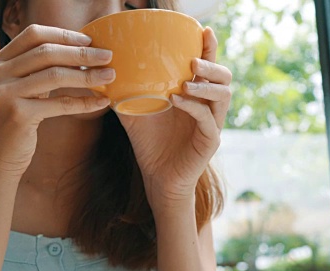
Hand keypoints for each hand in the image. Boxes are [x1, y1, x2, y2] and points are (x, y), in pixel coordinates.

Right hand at [0, 25, 114, 177]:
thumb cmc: (15, 124)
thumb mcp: (18, 90)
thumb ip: (34, 70)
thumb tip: (77, 50)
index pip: (33, 35)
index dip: (64, 35)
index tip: (89, 41)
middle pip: (47, 52)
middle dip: (82, 53)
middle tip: (108, 56)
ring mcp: (4, 94)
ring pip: (55, 75)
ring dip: (87, 75)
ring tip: (109, 76)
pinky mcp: (17, 115)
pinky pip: (60, 103)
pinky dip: (84, 102)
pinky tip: (101, 102)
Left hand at [116, 27, 231, 210]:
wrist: (157, 179)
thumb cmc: (150, 147)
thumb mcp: (135, 116)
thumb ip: (126, 96)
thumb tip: (105, 77)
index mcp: (196, 97)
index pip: (208, 68)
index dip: (209, 49)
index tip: (202, 31)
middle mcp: (208, 108)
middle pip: (224, 78)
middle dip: (212, 64)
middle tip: (193, 60)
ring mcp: (212, 124)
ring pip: (223, 96)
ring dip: (205, 85)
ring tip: (186, 80)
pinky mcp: (210, 141)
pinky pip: (208, 119)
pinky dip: (194, 107)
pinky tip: (178, 100)